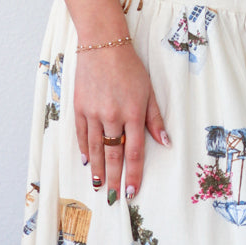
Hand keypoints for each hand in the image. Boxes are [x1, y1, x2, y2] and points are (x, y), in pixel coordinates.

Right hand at [74, 44, 169, 204]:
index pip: (133, 152)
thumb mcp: (149, 91)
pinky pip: (81, 134)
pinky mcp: (79, 107)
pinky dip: (84, 150)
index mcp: (132, 113)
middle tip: (114, 198)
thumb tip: (166, 142)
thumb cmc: (130, 67)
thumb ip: (155, 119)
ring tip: (99, 186)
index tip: (132, 191)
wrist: (103, 45)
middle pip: (113, 155)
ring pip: (95, 148)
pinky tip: (87, 162)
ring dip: (98, 170)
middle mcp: (112, 116)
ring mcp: (93, 113)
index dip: (133, 174)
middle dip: (114, 179)